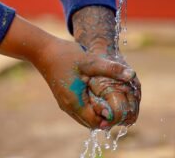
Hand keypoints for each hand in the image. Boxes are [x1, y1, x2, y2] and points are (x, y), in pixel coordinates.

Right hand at [0, 15, 135, 128]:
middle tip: (118, 103)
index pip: (97, 123)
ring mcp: (65, 104)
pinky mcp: (64, 98)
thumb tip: (131, 75)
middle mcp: (69, 107)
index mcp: (75, 102)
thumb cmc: (65, 56)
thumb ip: (111, 69)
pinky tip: (98, 94)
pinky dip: (91, 108)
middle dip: (106, 117)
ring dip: (98, 112)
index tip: (120, 106)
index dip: (111, 118)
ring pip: (85, 118)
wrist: (42, 51)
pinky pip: (80, 111)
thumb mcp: (90, 61)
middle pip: (92, 123)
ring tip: (110, 98)